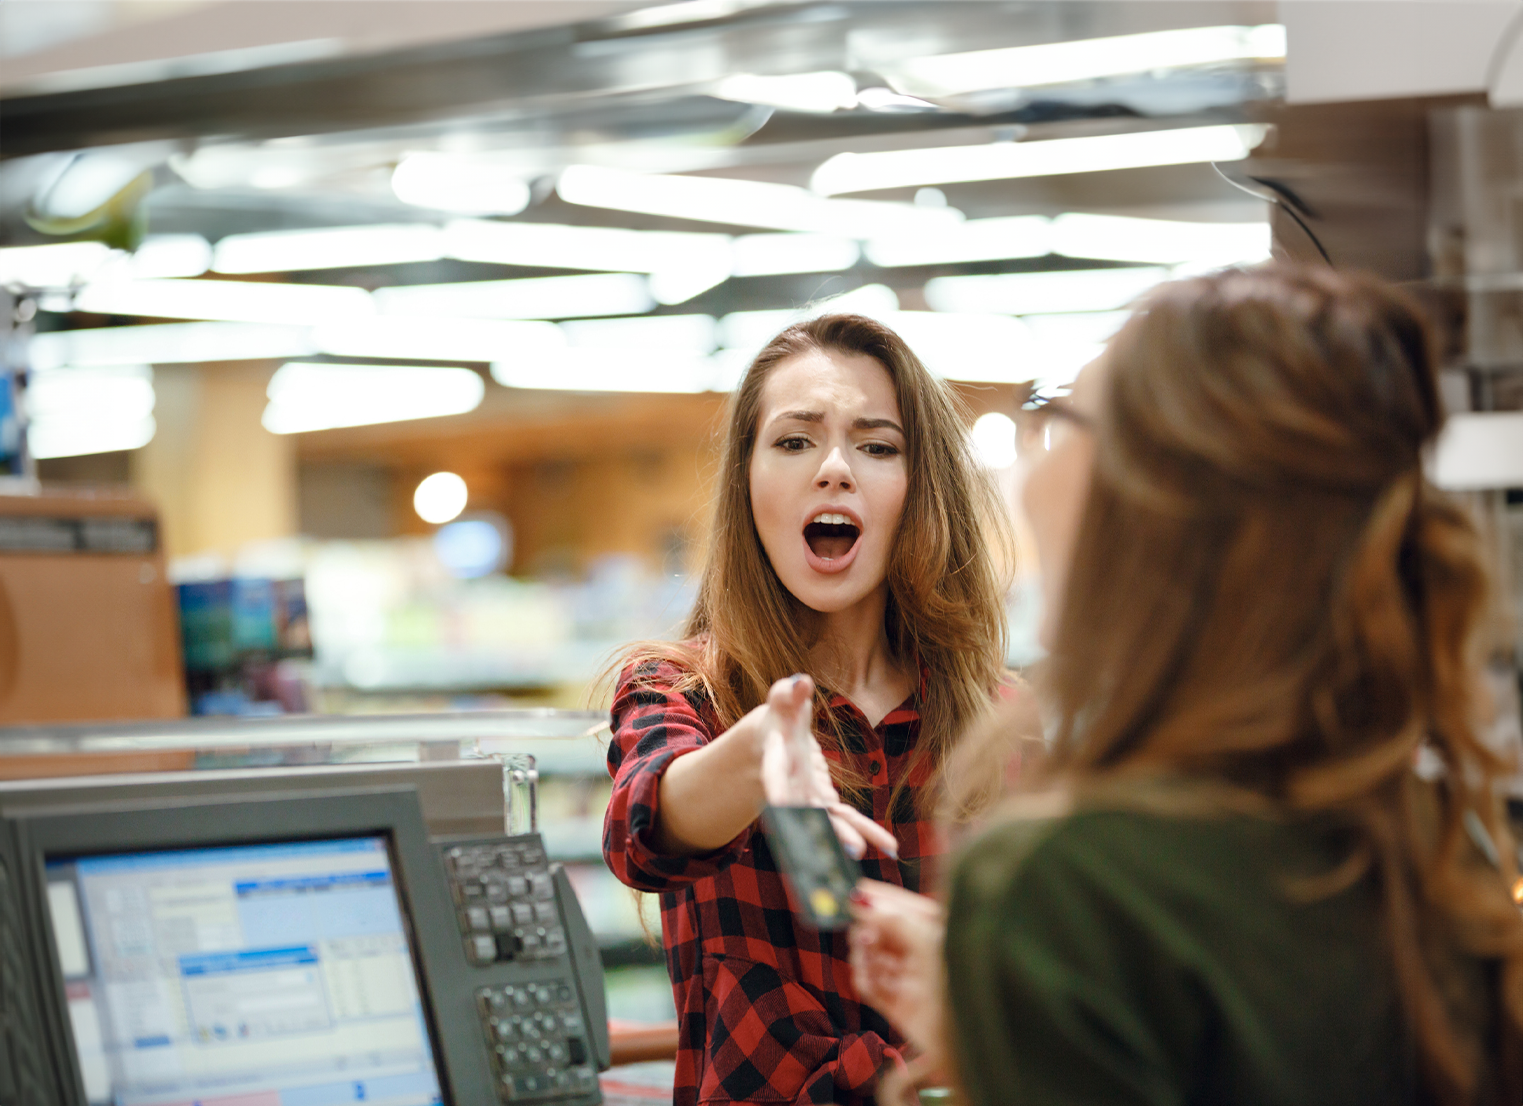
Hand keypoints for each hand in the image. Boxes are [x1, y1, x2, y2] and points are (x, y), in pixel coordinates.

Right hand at [757, 674, 898, 860]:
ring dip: (849, 837)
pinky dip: (867, 832)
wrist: (775, 738)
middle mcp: (791, 787)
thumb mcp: (781, 701)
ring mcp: (808, 799)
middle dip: (827, 830)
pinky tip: (890, 848)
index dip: (779, 791)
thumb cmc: (780, 715)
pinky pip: (847, 818)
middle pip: (807, 811)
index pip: (776, 777)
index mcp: (777, 761)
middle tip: (852, 847)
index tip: (780, 806)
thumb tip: (801, 680)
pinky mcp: (824, 802)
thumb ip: (788, 692)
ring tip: (866, 853)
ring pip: (830, 821)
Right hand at [848, 880, 945, 1061]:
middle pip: (882, 932)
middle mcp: (922, 953)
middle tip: (864, 935)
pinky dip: (864, 979)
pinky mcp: (897, 1003)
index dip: (880, 898)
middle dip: (868, 930)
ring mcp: (909, 979)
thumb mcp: (928, 944)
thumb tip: (864, 902)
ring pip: (871, 957)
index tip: (856, 892)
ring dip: (863, 956)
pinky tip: (868, 979)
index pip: (904, 907)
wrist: (967, 1040)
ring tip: (867, 957)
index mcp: (938, 933)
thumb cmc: (959, 985)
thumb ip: (896, 921)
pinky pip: (869, 984)